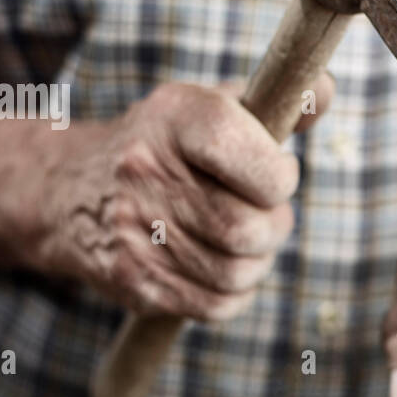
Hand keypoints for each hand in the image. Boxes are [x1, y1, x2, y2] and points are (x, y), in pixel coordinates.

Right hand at [24, 76, 332, 319]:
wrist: (73, 191)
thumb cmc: (172, 147)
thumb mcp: (214, 106)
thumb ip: (278, 101)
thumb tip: (324, 92)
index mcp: (172, 116)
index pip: (235, 146)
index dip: (277, 173)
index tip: (279, 173)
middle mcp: (143, 170)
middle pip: (244, 226)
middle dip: (274, 225)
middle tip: (268, 214)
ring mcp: (133, 229)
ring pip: (236, 270)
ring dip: (258, 260)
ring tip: (247, 238)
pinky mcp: (133, 280)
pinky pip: (216, 304)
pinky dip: (235, 290)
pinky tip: (223, 265)